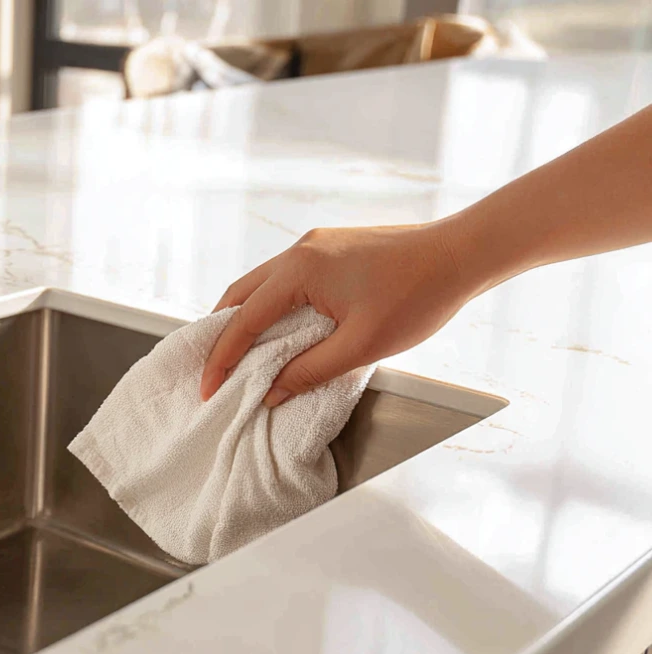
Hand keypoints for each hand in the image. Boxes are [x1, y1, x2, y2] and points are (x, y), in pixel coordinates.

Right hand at [198, 221, 480, 406]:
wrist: (463, 252)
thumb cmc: (419, 297)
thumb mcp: (361, 346)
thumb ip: (310, 370)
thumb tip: (271, 391)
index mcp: (300, 270)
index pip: (244, 319)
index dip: (222, 358)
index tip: (208, 388)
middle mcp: (299, 251)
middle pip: (240, 294)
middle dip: (222, 333)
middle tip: (213, 370)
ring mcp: (315, 245)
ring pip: (262, 283)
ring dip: (245, 318)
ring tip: (239, 353)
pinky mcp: (331, 248)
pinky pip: (285, 278)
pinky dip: (271, 305)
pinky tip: (279, 327)